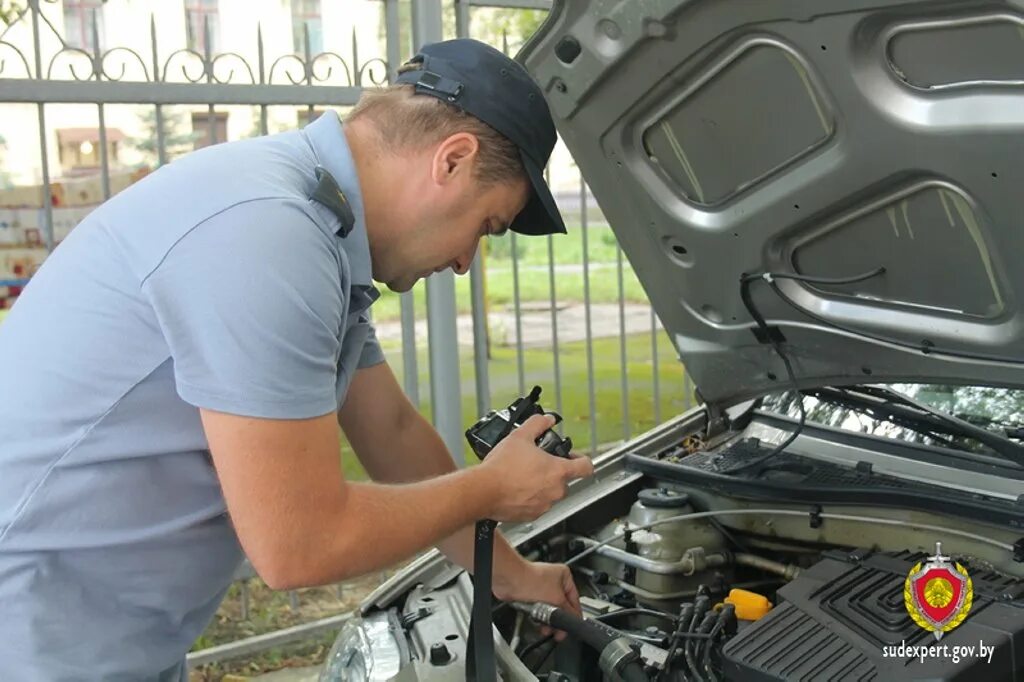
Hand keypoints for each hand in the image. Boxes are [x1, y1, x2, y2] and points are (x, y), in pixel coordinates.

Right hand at [479, 414, 594, 522]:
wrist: (483, 491)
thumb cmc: (502, 468)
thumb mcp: (520, 436)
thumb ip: (538, 424)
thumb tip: (546, 419)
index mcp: (558, 471)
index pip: (586, 467)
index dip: (582, 460)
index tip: (574, 457)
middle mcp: (555, 491)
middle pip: (565, 480)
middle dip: (554, 472)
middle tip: (538, 463)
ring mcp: (544, 505)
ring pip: (550, 493)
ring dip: (541, 485)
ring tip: (523, 475)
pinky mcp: (531, 516)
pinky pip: (536, 505)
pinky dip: (530, 498)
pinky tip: (516, 489)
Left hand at [494, 560, 581, 641]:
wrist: (510, 581)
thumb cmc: (530, 580)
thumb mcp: (557, 599)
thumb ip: (568, 612)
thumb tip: (574, 620)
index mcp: (564, 576)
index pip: (574, 599)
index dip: (574, 615)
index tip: (572, 626)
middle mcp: (553, 580)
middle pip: (560, 606)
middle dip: (558, 620)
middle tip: (559, 632)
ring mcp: (541, 588)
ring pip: (548, 609)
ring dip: (547, 621)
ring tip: (547, 629)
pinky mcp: (530, 595)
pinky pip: (538, 610)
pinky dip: (538, 617)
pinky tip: (538, 623)